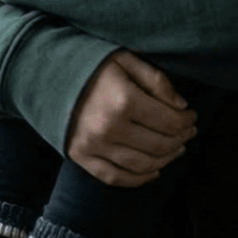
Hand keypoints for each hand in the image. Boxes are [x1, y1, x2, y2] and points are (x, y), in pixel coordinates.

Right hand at [65, 50, 196, 186]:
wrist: (46, 74)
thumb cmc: (90, 64)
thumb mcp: (125, 59)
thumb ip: (156, 81)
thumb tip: (182, 107)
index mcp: (123, 100)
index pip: (169, 121)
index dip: (187, 121)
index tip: (192, 116)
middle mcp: (109, 127)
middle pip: (159, 144)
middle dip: (180, 139)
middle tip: (188, 132)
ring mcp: (93, 146)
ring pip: (143, 165)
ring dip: (166, 160)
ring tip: (176, 149)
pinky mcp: (81, 157)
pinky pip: (116, 178)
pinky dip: (139, 179)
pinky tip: (153, 171)